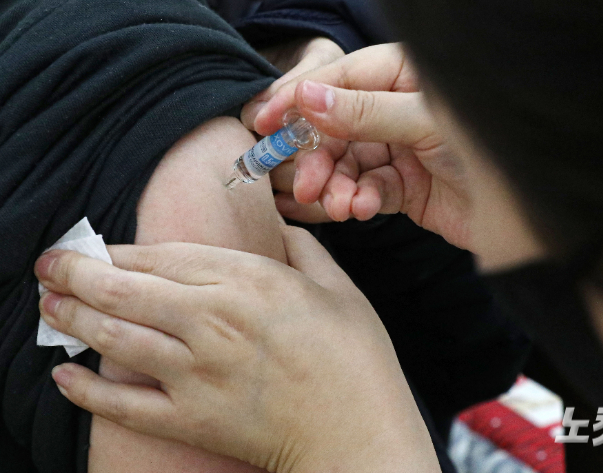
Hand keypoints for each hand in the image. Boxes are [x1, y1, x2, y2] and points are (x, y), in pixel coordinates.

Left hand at [34, 227, 439, 472]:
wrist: (358, 433)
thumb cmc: (356, 358)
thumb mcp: (340, 289)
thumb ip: (304, 250)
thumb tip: (283, 229)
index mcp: (249, 281)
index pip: (164, 257)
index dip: (118, 251)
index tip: (92, 245)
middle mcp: (213, 321)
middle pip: (125, 290)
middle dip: (75, 274)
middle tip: (48, 266)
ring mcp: (197, 373)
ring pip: (115, 338)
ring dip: (71, 319)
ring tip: (47, 307)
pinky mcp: (191, 420)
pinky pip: (124, 405)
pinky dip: (87, 391)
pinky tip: (64, 376)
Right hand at [250, 43, 474, 248]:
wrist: (534, 208)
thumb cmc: (488, 146)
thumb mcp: (425, 120)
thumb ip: (366, 111)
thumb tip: (309, 98)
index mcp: (403, 76)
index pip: (339, 80)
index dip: (298, 101)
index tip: (263, 123)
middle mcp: (396, 109)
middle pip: (336, 128)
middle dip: (318, 157)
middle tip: (306, 184)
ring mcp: (400, 150)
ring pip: (347, 165)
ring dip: (336, 185)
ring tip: (339, 204)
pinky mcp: (404, 188)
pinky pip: (367, 191)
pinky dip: (359, 201)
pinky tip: (363, 209)